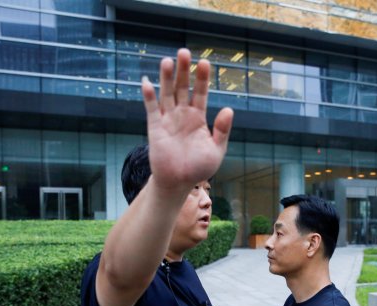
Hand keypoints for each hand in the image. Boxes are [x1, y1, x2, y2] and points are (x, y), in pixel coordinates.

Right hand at [142, 48, 232, 192]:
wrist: (179, 182)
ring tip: (168, 60)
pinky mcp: (155, 128)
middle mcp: (182, 115)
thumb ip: (222, 130)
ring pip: (167, 94)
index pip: (201, 93)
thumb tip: (229, 109)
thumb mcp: (216, 150)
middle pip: (183, 88)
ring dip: (167, 78)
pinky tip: (147, 82)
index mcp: (198, 119)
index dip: (202, 78)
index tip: (205, 62)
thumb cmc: (198, 168)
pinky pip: (151, 109)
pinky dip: (149, 96)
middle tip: (184, 52)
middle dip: (184, 71)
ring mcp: (168, 120)